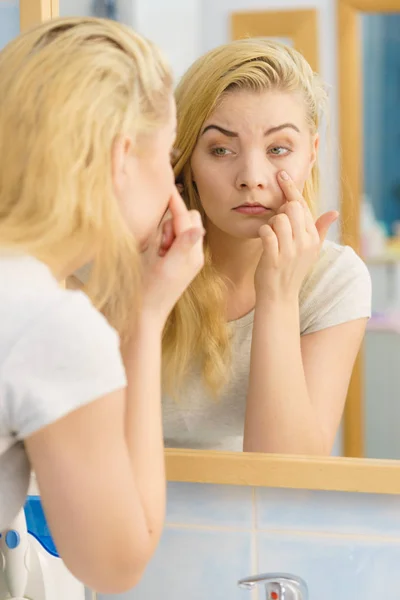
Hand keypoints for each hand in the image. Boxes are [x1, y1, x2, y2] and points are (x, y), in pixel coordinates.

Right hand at [140, 187, 204, 323]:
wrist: (145, 314)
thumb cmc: (150, 290)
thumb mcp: (165, 266)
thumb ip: (180, 245)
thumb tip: (198, 229)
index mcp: (193, 253)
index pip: (185, 219)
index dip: (175, 203)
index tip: (168, 186)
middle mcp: (193, 253)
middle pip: (185, 220)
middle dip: (170, 223)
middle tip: (158, 245)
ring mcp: (185, 258)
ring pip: (176, 229)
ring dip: (164, 234)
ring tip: (156, 254)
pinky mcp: (176, 261)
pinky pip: (171, 240)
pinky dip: (163, 242)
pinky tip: (156, 257)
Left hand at [254, 171, 337, 301]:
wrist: (279, 297)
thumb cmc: (291, 271)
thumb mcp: (310, 251)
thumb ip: (320, 229)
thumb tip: (334, 212)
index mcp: (313, 239)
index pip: (302, 206)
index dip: (290, 189)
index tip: (281, 175)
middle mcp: (304, 243)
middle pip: (290, 208)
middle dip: (279, 211)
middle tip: (276, 225)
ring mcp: (290, 251)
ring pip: (278, 218)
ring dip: (270, 224)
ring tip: (272, 237)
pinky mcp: (274, 258)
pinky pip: (266, 232)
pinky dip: (262, 233)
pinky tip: (264, 241)